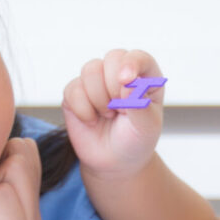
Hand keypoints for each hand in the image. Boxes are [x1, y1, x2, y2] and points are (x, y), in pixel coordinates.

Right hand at [62, 48, 164, 182]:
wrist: (115, 163)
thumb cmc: (135, 141)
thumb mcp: (146, 127)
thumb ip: (139, 104)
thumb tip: (126, 81)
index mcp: (144, 76)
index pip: (139, 56)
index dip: (131, 63)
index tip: (127, 79)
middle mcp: (120, 72)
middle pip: (112, 58)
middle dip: (115, 87)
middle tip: (120, 110)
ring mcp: (96, 81)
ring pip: (90, 70)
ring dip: (99, 99)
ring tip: (108, 115)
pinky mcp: (75, 92)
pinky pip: (73, 89)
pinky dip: (83, 109)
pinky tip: (92, 120)